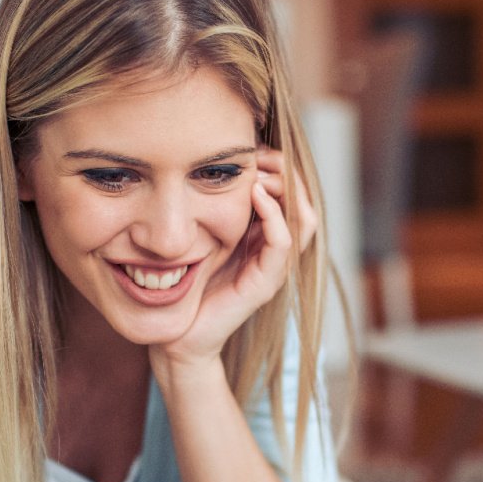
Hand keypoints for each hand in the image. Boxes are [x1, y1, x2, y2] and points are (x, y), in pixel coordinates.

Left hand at [153, 147, 316, 370]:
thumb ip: (210, 206)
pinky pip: (283, 243)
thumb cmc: (187, 284)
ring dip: (286, 189)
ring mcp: (274, 267)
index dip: (277, 165)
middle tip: (258, 152)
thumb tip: (204, 165)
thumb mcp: (200, 233)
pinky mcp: (266, 283)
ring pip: (303, 218)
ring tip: (259, 172)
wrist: (179, 335)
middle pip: (302, 199)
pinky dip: (274, 215)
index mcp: (263, 236)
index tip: (252, 146)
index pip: (289, 191)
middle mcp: (275, 249)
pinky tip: (257, 195)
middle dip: (284, 171)